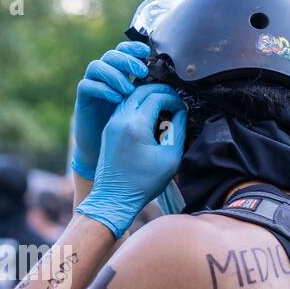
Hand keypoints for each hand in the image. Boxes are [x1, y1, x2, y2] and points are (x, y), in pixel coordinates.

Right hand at [70, 41, 150, 179]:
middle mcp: (104, 77)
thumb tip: (169, 82)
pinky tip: (116, 99)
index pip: (123, 50)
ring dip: (114, 74)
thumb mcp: (142, 106)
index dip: (133, 47)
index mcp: (120, 74)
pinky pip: (86, 85)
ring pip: (96, 66)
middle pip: (111, 55)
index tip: (146, 52)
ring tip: (128, 90)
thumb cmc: (127, 129)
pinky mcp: (83, 100)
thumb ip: (149, 92)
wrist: (104, 149)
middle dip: (127, 60)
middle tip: (142, 73)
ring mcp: (93, 87)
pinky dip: (102, 88)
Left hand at [75, 83, 187, 237]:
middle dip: (160, 91)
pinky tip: (149, 116)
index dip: (173, 98)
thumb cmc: (143, 183)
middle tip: (174, 100)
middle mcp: (120, 119)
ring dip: (147, 96)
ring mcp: (111, 123)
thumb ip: (177, 130)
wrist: (113, 199)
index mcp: (135, 125)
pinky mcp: (108, 130)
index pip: (157, 96)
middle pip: (141, 90)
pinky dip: (137, 105)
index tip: (181, 109)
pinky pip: (123, 107)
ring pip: (130, 96)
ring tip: (163, 106)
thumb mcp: (170, 157)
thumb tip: (180, 111)